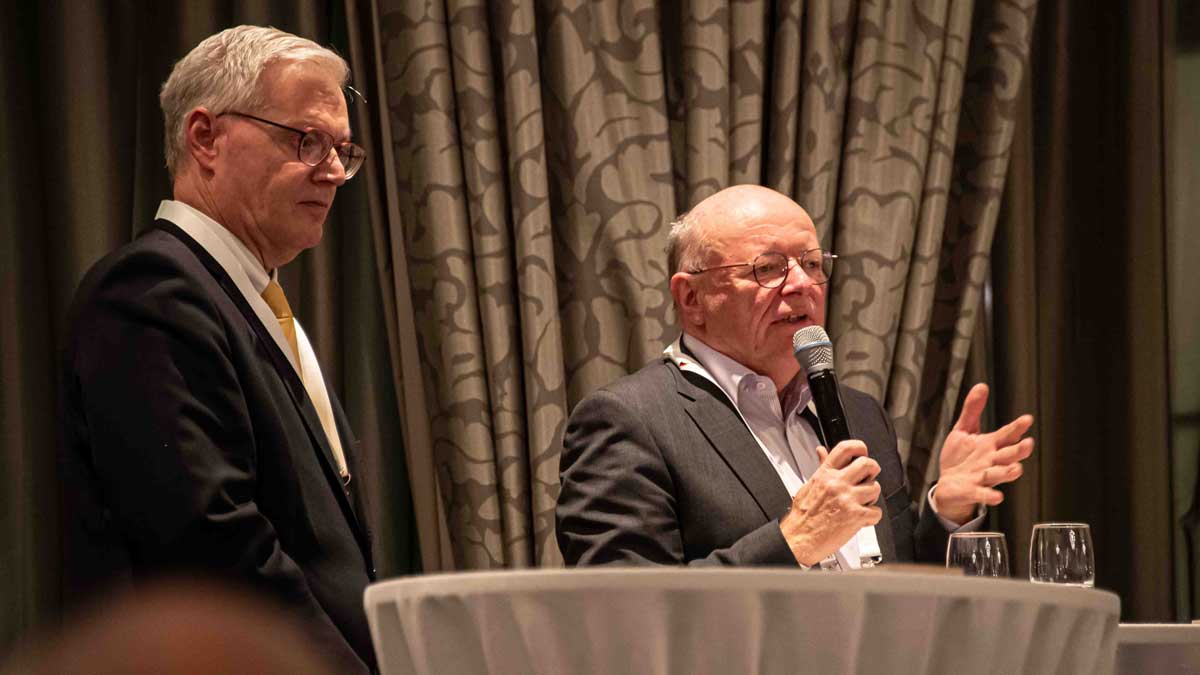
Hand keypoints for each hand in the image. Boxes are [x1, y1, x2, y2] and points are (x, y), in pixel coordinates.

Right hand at [780, 440, 882, 565]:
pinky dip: (872, 518)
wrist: (798, 539)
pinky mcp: (856, 516)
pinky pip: (877, 512)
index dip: (860, 447)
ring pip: (875, 488)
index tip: (863, 453)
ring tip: (860, 503)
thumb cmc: (803, 516)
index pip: (846, 449)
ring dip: (871, 497)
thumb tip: (822, 451)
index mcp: (825, 474)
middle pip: (868, 464)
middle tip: (867, 478)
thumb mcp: (810, 485)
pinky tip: (861, 518)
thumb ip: (822, 468)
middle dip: (872, 471)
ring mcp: (848, 498)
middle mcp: (837, 483)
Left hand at [935, 383, 1033, 523]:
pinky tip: (996, 496)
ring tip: (1016, 469)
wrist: (948, 485)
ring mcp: (984, 477)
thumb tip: (982, 386)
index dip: (1016, 428)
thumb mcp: (963, 430)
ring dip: (1008, 472)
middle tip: (1028, 444)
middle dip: (1019, 451)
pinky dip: (989, 495)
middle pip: (1009, 455)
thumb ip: (972, 410)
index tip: (1027, 419)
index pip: (1007, 434)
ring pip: (1000, 474)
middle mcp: (991, 461)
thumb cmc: (960, 458)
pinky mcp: (974, 491)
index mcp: (990, 445)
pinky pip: (984, 494)